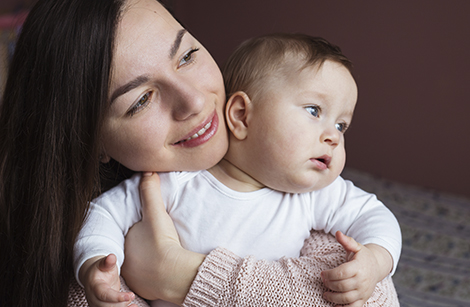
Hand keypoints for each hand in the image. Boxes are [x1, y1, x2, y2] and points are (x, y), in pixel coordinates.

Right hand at [79, 254, 135, 306]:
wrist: (93, 278)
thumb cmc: (101, 270)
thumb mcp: (104, 264)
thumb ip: (108, 262)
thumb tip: (111, 257)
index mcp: (94, 286)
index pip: (104, 294)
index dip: (117, 297)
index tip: (130, 296)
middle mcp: (94, 298)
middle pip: (107, 306)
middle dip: (120, 304)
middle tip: (132, 296)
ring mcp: (97, 305)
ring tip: (134, 305)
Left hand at [121, 172, 204, 304]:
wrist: (174, 273)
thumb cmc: (162, 243)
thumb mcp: (156, 213)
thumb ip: (150, 192)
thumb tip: (147, 171)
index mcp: (123, 242)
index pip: (130, 232)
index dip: (141, 228)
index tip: (152, 229)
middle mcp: (124, 262)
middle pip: (135, 248)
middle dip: (144, 245)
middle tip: (158, 242)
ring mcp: (134, 277)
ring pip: (140, 264)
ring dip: (148, 260)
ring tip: (161, 254)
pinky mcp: (145, 289)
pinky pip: (148, 278)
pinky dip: (155, 273)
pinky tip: (164, 268)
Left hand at [321, 231, 392, 306]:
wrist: (377, 266)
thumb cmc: (362, 256)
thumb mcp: (356, 246)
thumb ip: (347, 241)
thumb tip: (338, 233)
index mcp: (359, 267)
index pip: (342, 273)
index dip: (329, 274)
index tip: (322, 274)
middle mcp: (362, 280)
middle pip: (342, 286)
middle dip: (329, 284)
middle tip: (323, 281)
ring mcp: (363, 291)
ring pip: (347, 298)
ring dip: (333, 298)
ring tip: (325, 294)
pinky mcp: (363, 299)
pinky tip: (334, 306)